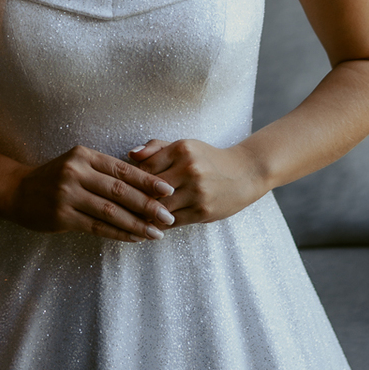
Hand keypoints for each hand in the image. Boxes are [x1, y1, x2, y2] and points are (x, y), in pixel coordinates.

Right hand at [4, 144, 176, 243]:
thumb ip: (104, 171)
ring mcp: (68, 195)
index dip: (148, 180)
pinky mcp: (62, 216)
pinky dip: (118, 233)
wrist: (17, 191)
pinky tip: (134, 238)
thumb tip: (143, 185)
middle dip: (148, 205)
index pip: (123, 169)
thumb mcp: (77, 164)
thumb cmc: (54, 177)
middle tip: (169, 216)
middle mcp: (77, 172)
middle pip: (120, 190)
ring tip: (156, 232)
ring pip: (111, 211)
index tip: (168, 191)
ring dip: (136, 224)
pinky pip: (97, 227)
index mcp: (85, 155)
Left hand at [127, 138, 266, 225]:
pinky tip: (153, 223)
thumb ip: (155, 147)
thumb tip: (130, 155)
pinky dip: (161, 223)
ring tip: (135, 217)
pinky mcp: (203, 211)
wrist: (244, 173)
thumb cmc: (207, 158)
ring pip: (160, 208)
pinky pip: (173, 222)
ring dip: (146, 214)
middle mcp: (189, 169)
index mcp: (182, 149)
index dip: (132, 178)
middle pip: (150, 189)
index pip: (145, 166)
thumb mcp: (184, 146)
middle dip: (136, 198)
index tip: (126, 186)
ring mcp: (197, 191)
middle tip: (123, 206)